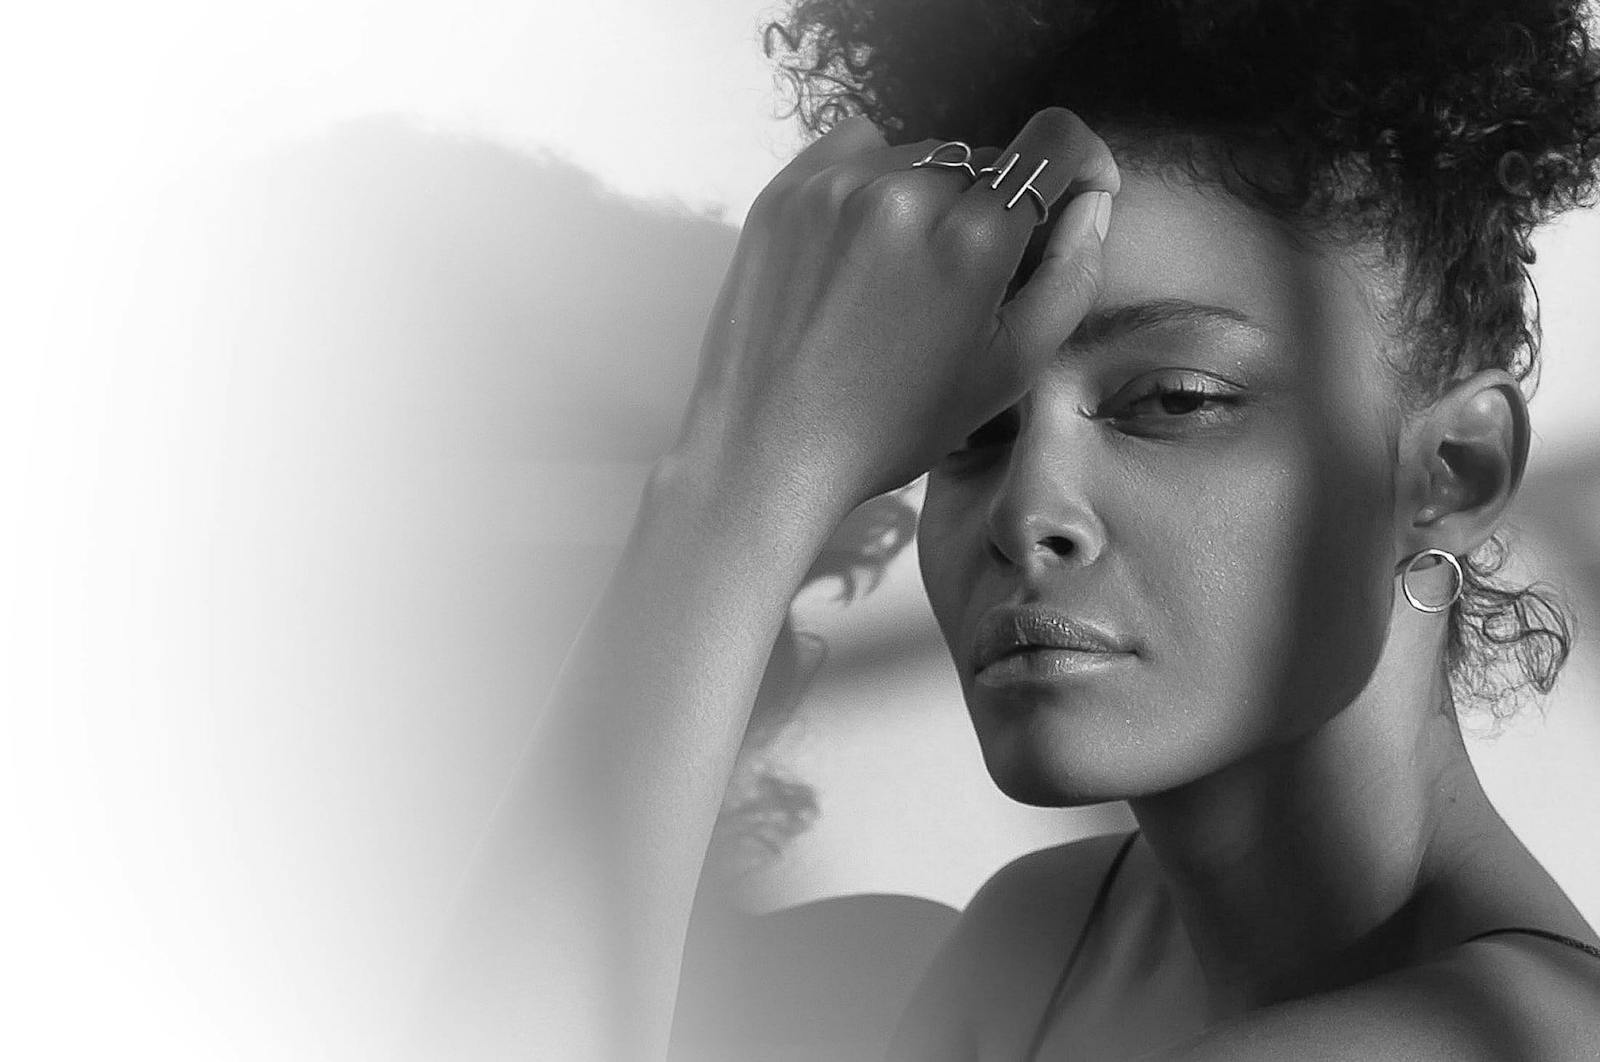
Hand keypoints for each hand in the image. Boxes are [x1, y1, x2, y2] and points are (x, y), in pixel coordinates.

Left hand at [672, 107, 1119, 515]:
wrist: (767, 451)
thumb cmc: (894, 425)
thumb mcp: (1010, 369)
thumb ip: (1071, 275)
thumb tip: (1093, 201)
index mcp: (972, 238)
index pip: (1055, 141)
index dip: (1083, 161)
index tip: (1080, 192)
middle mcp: (905, 192)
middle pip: (985, 162)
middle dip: (994, 207)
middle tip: (965, 283)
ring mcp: (837, 185)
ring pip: (922, 158)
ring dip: (932, 199)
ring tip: (902, 279)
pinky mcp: (786, 190)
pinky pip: (858, 151)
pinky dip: (875, 184)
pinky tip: (862, 249)